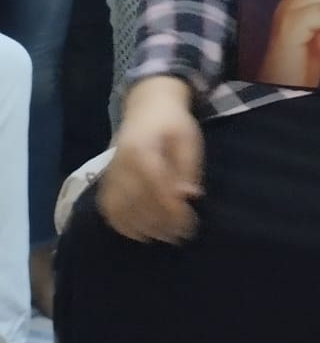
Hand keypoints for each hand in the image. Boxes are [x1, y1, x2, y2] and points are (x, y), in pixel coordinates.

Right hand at [97, 77, 203, 243]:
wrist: (147, 106)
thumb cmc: (173, 122)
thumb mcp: (189, 139)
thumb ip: (188, 167)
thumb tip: (189, 197)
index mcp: (141, 150)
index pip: (155, 186)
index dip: (171, 209)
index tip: (189, 223)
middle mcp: (120, 164)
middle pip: (136, 202)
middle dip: (160, 223)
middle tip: (181, 235)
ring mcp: (110, 173)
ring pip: (120, 209)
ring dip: (142, 228)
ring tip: (165, 236)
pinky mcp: (106, 180)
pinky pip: (108, 208)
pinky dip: (122, 224)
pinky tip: (140, 233)